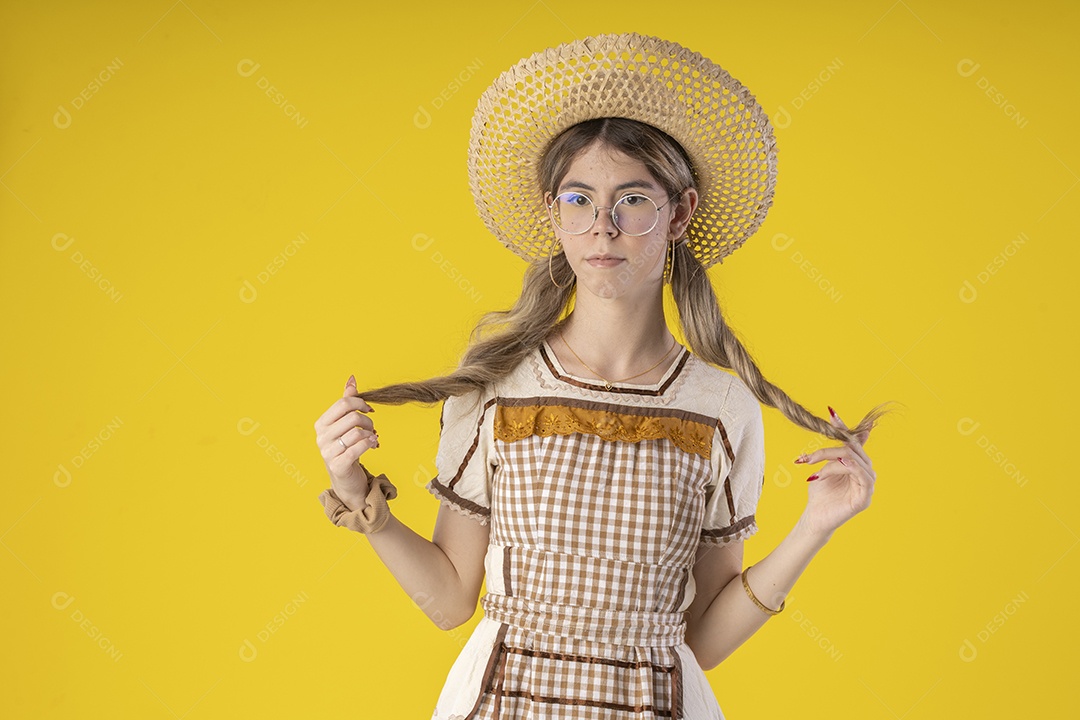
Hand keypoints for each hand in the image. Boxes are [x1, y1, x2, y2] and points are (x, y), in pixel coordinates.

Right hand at [313, 375, 378, 508]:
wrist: (346, 479)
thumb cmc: (345, 448)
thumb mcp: (344, 424)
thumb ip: (347, 401)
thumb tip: (352, 378)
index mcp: (321, 424)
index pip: (343, 404)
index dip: (360, 403)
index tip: (369, 410)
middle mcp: (321, 437)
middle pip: (352, 417)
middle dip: (368, 421)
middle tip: (372, 428)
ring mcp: (327, 452)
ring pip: (357, 432)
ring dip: (371, 434)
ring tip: (373, 438)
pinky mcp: (338, 465)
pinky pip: (359, 448)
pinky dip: (370, 444)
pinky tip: (373, 445)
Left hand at [795, 407, 875, 537]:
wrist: (814, 517)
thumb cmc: (819, 492)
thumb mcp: (823, 466)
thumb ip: (831, 450)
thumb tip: (832, 424)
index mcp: (857, 463)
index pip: (853, 441)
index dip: (843, 427)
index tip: (831, 414)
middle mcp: (866, 472)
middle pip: (851, 449)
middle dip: (828, 450)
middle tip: (808, 458)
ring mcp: (868, 485)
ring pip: (853, 460)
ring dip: (831, 462)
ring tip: (814, 469)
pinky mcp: (865, 497)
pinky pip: (862, 477)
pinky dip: (848, 468)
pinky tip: (835, 467)